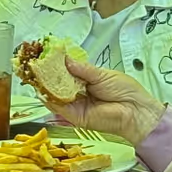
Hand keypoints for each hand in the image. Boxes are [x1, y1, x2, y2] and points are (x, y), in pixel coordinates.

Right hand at [49, 59, 165, 143]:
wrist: (135, 111)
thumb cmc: (125, 91)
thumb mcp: (102, 74)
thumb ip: (83, 69)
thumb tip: (66, 60)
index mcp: (87, 80)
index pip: (67, 72)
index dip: (57, 64)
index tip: (47, 55)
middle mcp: (79, 92)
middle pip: (59, 83)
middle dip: (48, 74)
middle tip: (38, 63)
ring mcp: (76, 104)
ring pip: (56, 94)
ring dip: (46, 85)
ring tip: (37, 73)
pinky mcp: (75, 116)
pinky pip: (59, 108)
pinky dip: (49, 99)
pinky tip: (43, 89)